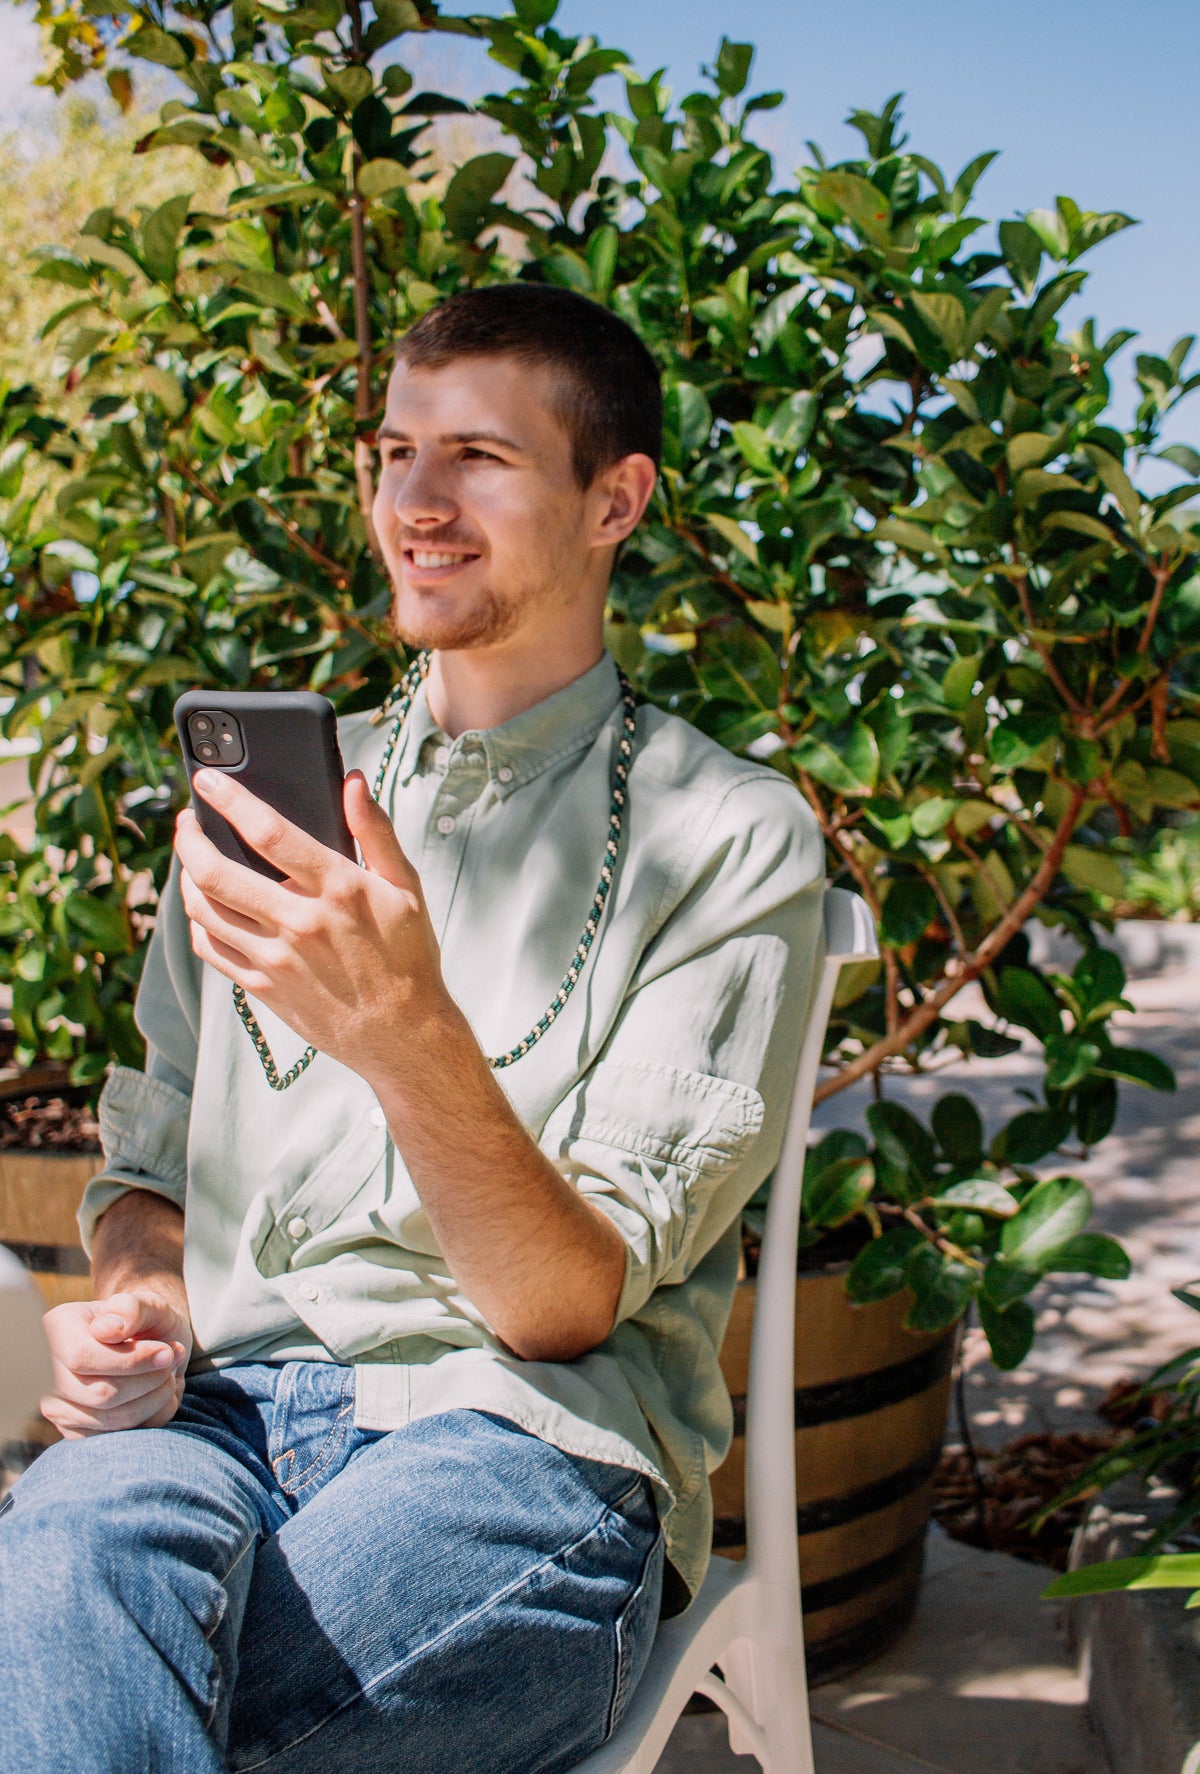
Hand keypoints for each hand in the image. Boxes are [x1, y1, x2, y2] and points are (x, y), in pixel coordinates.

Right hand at [40, 1290, 191, 1436]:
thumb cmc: (143, 1321)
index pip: (83, 1357)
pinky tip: (158, 1393)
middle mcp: (46, 1372)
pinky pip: (119, 1437)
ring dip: (155, 1398)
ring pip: (113, 1419)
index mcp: (55, 1330)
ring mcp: (56, 1406)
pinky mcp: (74, 1432)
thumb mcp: (146, 1303)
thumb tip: (107, 1330)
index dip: (131, 1360)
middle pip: (100, 1394)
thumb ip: (131, 1309)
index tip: (167, 1351)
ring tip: (169, 1373)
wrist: (145, 1343)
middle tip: (173, 1359)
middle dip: (149, 1379)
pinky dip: (151, 1416)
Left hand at [174, 769, 451, 1087]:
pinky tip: (204, 906)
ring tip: (191, 859)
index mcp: (338, 889)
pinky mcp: (262, 987)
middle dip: (189, 837)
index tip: (208, 780)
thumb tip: (354, 783)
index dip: (229, 799)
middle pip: (216, 872)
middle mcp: (300, 923)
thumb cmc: (408, 957)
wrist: (403, 1035)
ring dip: (186, 877)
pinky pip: (209, 949)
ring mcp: (275, 959)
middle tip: (188, 820)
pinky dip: (197, 921)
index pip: (268, 832)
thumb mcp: (406, 888)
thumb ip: (376, 832)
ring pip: (202, 910)